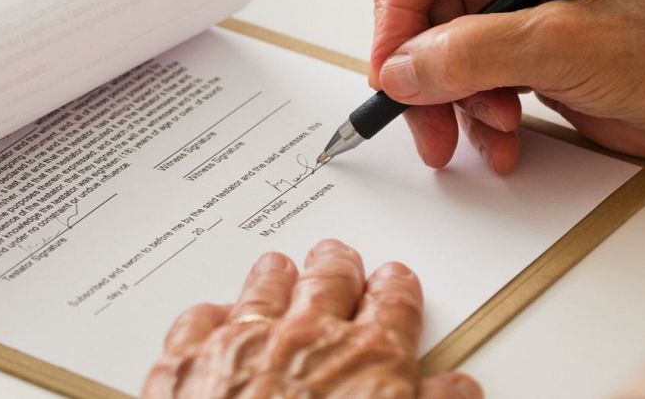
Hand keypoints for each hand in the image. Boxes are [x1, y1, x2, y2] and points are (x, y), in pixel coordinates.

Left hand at [143, 240, 480, 398]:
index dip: (396, 289)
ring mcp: (240, 344)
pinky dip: (210, 315)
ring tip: (280, 267)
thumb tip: (459, 388)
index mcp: (369, 359)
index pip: (392, 305)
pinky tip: (215, 316)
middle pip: (327, 282)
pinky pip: (198, 320)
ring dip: (276, 277)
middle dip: (338, 267)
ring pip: (263, 289)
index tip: (395, 280)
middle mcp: (306, 337)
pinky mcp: (186, 365)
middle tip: (340, 258)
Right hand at [366, 0, 644, 172]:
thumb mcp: (561, 47)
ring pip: (433, 55)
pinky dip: (475, 117)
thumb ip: (470, 53)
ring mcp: (510, 11)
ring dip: (450, 104)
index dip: (389, 13)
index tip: (398, 71)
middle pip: (411, 11)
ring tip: (490, 132)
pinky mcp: (521, 53)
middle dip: (418, 74)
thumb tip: (399, 68)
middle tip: (429, 125)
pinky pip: (466, 83)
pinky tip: (505, 139)